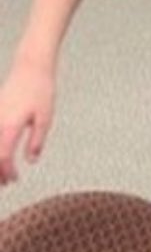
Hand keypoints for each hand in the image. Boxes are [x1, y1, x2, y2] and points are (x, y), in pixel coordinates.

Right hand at [0, 58, 55, 183]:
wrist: (30, 68)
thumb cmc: (40, 92)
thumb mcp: (45, 118)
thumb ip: (36, 141)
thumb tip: (30, 161)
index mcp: (8, 126)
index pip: (2, 156)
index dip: (6, 171)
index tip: (14, 180)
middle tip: (5, 184)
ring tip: (2, 173)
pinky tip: (1, 155)